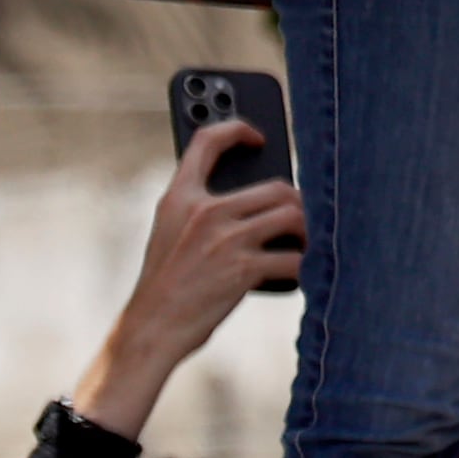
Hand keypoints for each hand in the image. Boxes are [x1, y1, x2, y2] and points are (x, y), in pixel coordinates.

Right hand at [72, 119, 306, 437]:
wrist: (151, 330)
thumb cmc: (166, 284)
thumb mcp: (169, 233)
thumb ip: (199, 209)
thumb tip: (255, 198)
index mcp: (179, 198)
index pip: (206, 140)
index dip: (237, 127)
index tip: (258, 135)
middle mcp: (204, 211)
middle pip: (276, 185)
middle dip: (296, 202)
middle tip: (299, 217)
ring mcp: (225, 239)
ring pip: (294, 215)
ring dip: (307, 231)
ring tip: (305, 242)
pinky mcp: (243, 269)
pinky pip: (295, 258)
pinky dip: (305, 267)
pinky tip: (304, 273)